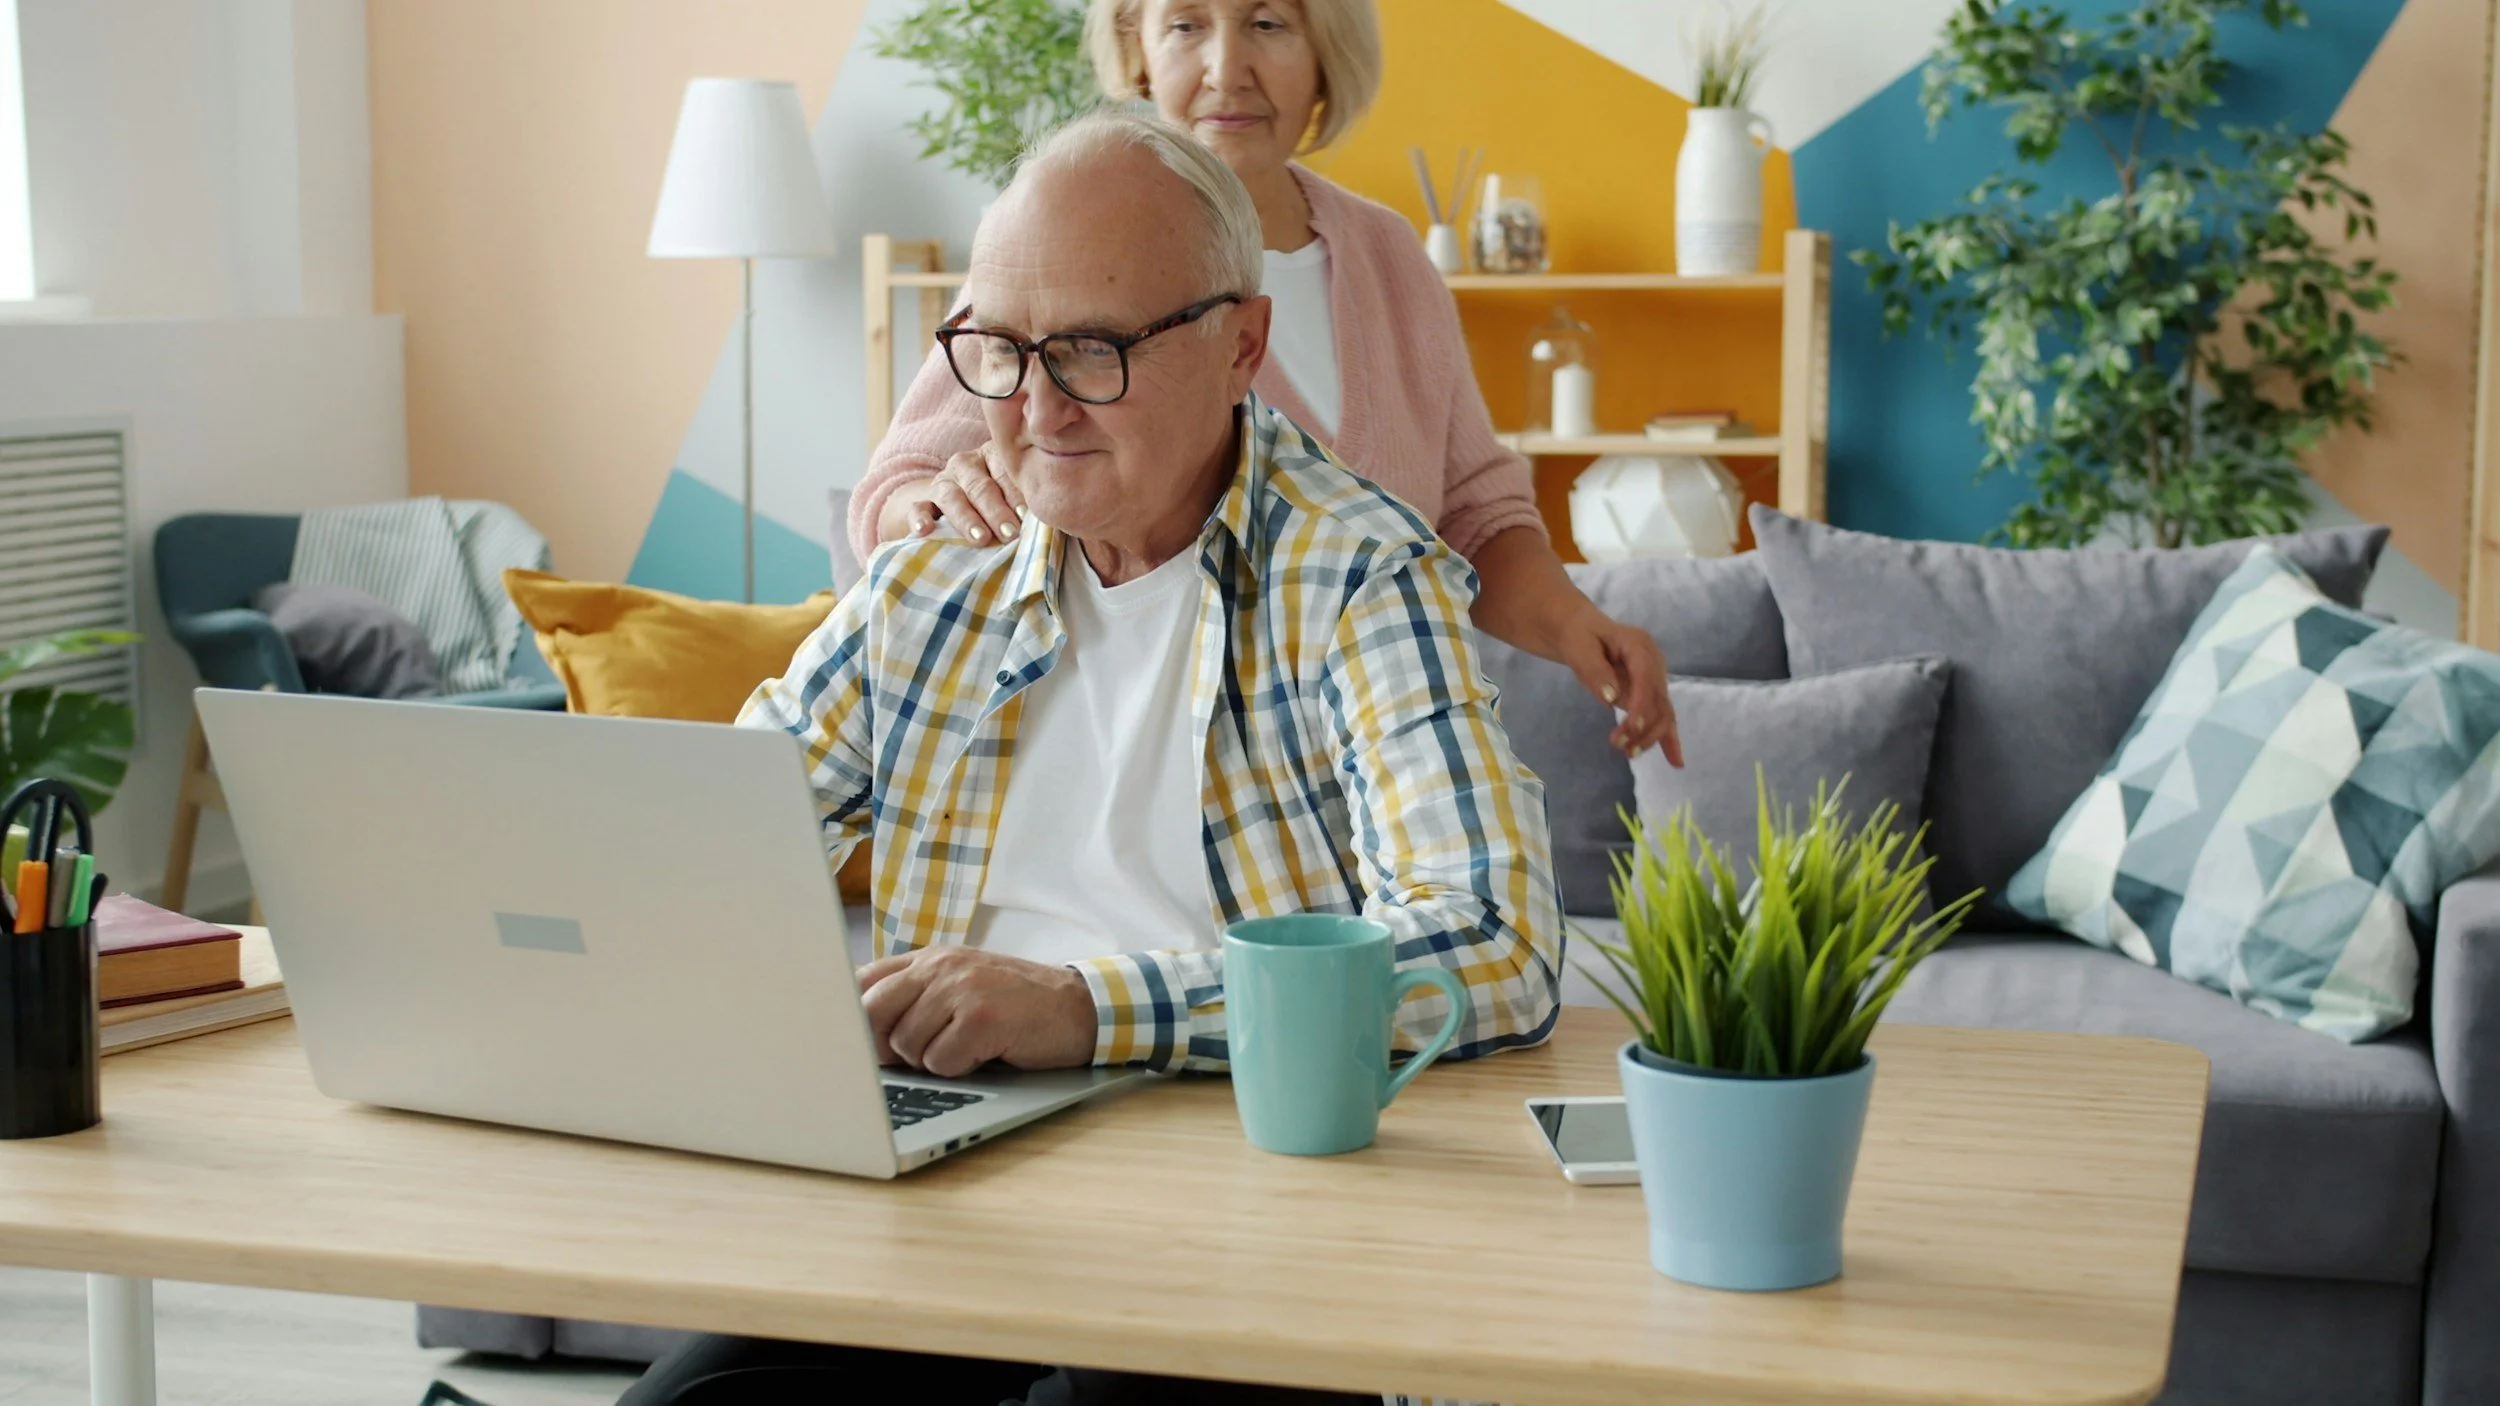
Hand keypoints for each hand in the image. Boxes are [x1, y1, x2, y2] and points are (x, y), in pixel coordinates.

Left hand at [857, 946, 1095, 1077]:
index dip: (853, 1019)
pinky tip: (984, 1053)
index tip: (859, 1043)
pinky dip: (959, 1069)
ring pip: (906, 1046)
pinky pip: (941, 1062)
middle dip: (887, 1048)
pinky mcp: (982, 1018)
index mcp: (930, 957)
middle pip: (872, 1015)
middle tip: (922, 1053)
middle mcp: (941, 966)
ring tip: (965, 1047)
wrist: (1077, 1007)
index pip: (861, 981)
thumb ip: (913, 994)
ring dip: (932, 1061)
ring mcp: (962, 989)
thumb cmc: (1015, 1004)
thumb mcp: (960, 985)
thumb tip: (856, 1031)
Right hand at [903, 441, 1023, 546]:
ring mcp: (942, 482)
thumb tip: (1049, 521)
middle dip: (995, 511)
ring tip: (980, 538)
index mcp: (992, 456)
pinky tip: (924, 530)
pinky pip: (917, 507)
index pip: (1004, 472)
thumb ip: (1026, 505)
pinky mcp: (920, 500)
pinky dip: (919, 518)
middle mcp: (965, 464)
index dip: (1016, 495)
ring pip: (951, 497)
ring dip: (966, 519)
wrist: (955, 506)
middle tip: (1010, 533)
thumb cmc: (1000, 503)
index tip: (1026, 516)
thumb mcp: (1013, 496)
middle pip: (980, 487)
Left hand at [1555, 608, 1681, 764]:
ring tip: (1628, 753)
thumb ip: (1595, 671)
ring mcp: (1655, 677)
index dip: (1642, 704)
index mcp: (1639, 645)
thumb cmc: (1579, 636)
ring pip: (1662, 712)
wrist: (1582, 631)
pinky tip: (1675, 762)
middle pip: (1659, 699)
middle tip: (1617, 745)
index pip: (1647, 678)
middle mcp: (1654, 662)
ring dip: (1649, 736)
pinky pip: (1662, 716)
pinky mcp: (1650, 692)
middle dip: (1643, 726)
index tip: (1631, 728)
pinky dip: (1668, 738)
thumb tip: (1611, 698)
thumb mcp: (1580, 648)